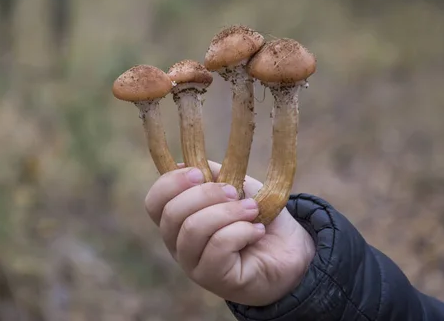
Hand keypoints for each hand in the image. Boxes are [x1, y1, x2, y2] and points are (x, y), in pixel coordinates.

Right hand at [144, 161, 315, 305]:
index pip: (154, 202)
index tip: (198, 173)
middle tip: (234, 192)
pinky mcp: (214, 279)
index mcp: (178, 220)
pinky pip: (218, 246)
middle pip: (171, 214)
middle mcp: (178, 245)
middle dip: (206, 194)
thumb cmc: (256, 216)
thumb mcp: (234, 186)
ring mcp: (193, 265)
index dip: (170, 183)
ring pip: (193, 229)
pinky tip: (256, 231)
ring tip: (251, 210)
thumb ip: (212, 174)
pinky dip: (241, 231)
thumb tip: (186, 164)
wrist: (290, 250)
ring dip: (227, 212)